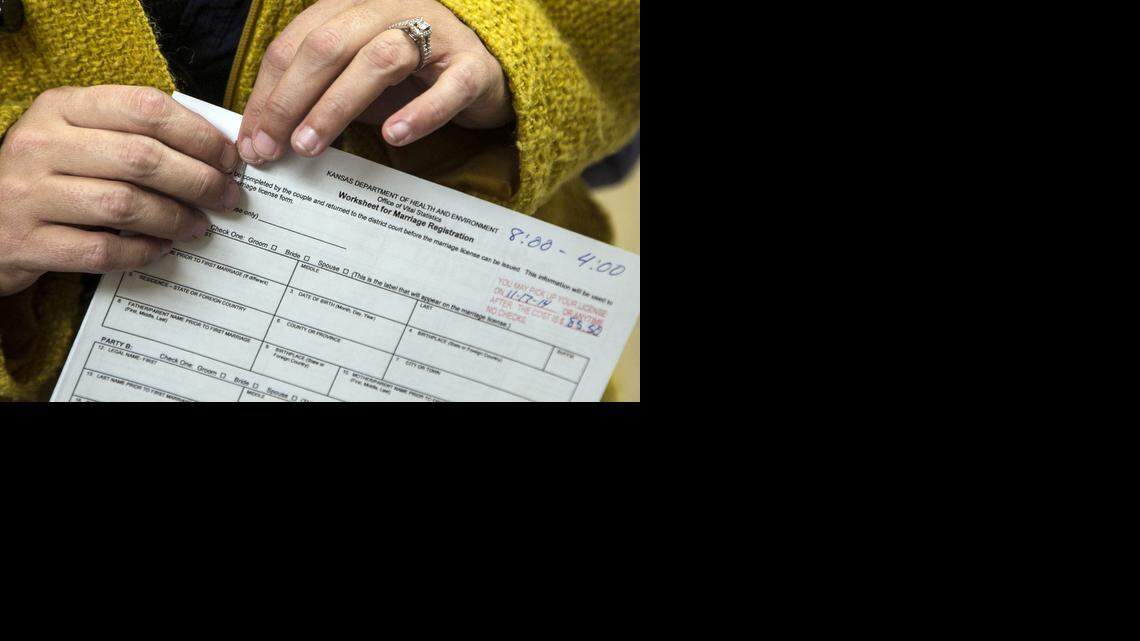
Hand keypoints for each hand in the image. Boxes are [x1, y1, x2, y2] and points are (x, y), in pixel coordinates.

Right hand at [0, 86, 239, 295]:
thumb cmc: (47, 176)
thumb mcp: (76, 138)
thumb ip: (131, 135)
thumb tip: (212, 152)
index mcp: (60, 108)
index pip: (143, 107)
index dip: (197, 134)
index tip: (229, 158)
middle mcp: (41, 144)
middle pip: (141, 157)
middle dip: (198, 180)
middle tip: (227, 197)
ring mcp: (28, 194)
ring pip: (124, 203)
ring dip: (175, 218)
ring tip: (199, 225)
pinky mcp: (27, 242)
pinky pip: (101, 250)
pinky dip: (141, 251)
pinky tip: (161, 248)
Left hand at [237, 0, 511, 163]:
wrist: (486, 72)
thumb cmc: (413, 77)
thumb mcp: (356, 78)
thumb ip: (316, 94)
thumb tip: (265, 136)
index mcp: (351, 7)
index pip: (295, 43)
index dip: (268, 92)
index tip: (252, 139)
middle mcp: (389, 9)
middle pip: (327, 46)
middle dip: (290, 99)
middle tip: (271, 147)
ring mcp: (434, 34)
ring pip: (378, 60)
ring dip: (337, 105)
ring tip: (311, 145)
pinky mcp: (473, 67)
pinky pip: (447, 88)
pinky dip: (419, 114)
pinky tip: (393, 137)